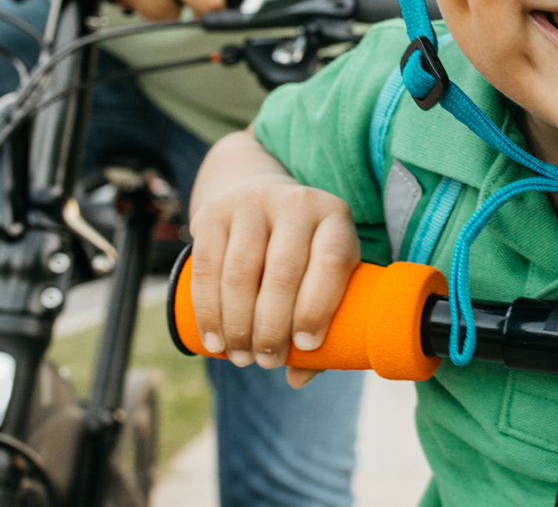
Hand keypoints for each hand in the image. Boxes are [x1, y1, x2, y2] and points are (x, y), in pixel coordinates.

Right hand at [189, 134, 359, 389]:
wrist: (259, 195)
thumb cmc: (302, 250)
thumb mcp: (324, 272)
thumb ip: (323, 322)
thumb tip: (298, 378)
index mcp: (334, 216)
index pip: (332, 260)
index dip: (318, 307)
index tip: (306, 346)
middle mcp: (296, 202)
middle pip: (283, 271)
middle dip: (272, 327)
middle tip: (266, 361)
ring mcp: (253, 202)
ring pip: (241, 272)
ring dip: (238, 325)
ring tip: (241, 357)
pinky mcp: (215, 211)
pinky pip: (206, 267)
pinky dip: (208, 312)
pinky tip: (214, 342)